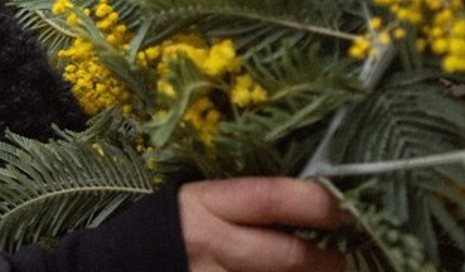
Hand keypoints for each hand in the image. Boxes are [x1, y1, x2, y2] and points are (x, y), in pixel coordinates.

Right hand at [177, 177, 348, 271]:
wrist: (119, 267)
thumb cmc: (168, 228)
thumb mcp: (197, 203)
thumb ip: (242, 203)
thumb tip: (309, 203)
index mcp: (205, 204)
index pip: (270, 199)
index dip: (315, 203)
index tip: (345, 208)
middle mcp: (211, 245)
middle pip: (286, 257)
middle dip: (327, 261)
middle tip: (343, 257)